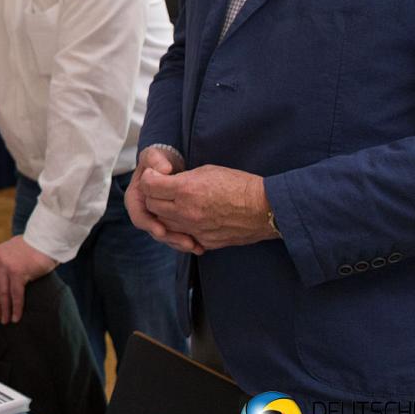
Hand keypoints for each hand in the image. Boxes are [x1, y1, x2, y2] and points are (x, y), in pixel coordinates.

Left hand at [0, 237, 56, 323]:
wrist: (48, 240)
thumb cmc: (35, 247)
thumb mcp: (14, 251)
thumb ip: (7, 262)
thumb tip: (5, 281)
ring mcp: (7, 265)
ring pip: (3, 292)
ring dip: (4, 309)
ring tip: (5, 320)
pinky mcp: (18, 272)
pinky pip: (16, 294)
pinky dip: (16, 307)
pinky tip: (16, 316)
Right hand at [126, 147, 202, 253]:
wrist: (168, 166)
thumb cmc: (158, 160)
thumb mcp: (154, 156)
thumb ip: (156, 160)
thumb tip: (164, 169)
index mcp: (135, 198)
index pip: (139, 216)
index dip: (149, 224)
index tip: (161, 230)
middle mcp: (145, 212)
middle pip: (154, 230)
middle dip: (170, 238)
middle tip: (186, 242)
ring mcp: (157, 219)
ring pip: (166, 236)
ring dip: (180, 242)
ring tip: (195, 246)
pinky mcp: (170, 222)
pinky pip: (176, 235)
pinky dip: (187, 241)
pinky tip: (200, 246)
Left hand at [138, 164, 273, 249]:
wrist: (265, 209)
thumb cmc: (239, 185)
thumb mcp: (207, 171)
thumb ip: (183, 179)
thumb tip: (168, 182)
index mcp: (186, 190)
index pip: (149, 186)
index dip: (149, 179)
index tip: (154, 176)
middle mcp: (186, 212)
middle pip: (152, 206)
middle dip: (153, 196)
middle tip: (161, 190)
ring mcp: (194, 230)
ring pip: (164, 224)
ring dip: (164, 214)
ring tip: (174, 204)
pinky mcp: (204, 242)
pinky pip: (183, 236)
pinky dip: (181, 228)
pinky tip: (189, 219)